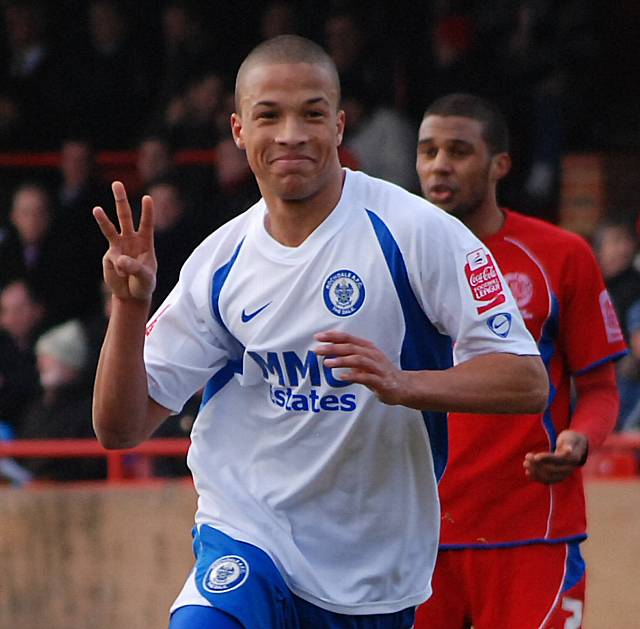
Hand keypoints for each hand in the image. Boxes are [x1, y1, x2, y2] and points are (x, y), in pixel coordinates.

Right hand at [93, 181, 156, 302]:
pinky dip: (118, 270)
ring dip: (103, 219)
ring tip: (96, 209)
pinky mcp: (109, 256)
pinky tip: (122, 276)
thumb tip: (119, 259)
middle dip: (121, 201)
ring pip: (110, 229)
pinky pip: (113, 260)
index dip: (147, 212)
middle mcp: (131, 240)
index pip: (147, 224)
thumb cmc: (144, 284)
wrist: (131, 295)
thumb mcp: (146, 278)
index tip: (147, 198)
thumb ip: (135, 268)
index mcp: (146, 242)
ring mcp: (118, 246)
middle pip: (125, 217)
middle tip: (117, 184)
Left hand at [314, 330, 408, 404]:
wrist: (404, 386)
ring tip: (327, 363)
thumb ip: (349, 356)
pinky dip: (352, 376)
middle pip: (350, 347)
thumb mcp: (364, 361)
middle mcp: (372, 355)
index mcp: (367, 348)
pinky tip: (341, 377)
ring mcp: (377, 367)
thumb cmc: (381, 372)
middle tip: (317, 350)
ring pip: (358, 360)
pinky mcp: (381, 381)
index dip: (333, 336)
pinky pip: (365, 377)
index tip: (318, 336)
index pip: (348, 338)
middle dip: (333, 348)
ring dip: (341, 360)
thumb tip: (329, 352)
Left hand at [523, 430, 587, 483]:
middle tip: (527, 457)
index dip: (546, 458)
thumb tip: (569, 450)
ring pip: (549, 477)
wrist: (576, 448)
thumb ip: (569, 443)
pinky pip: (548, 480)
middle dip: (537, 465)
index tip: (535, 456)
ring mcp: (564, 474)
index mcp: (572, 458)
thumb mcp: (570, 438)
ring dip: (535, 472)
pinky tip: (528, 473)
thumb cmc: (570, 440)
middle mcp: (569, 469)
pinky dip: (537, 478)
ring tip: (525, 464)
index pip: (558, 460)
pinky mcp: (558, 477)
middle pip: (552, 470)